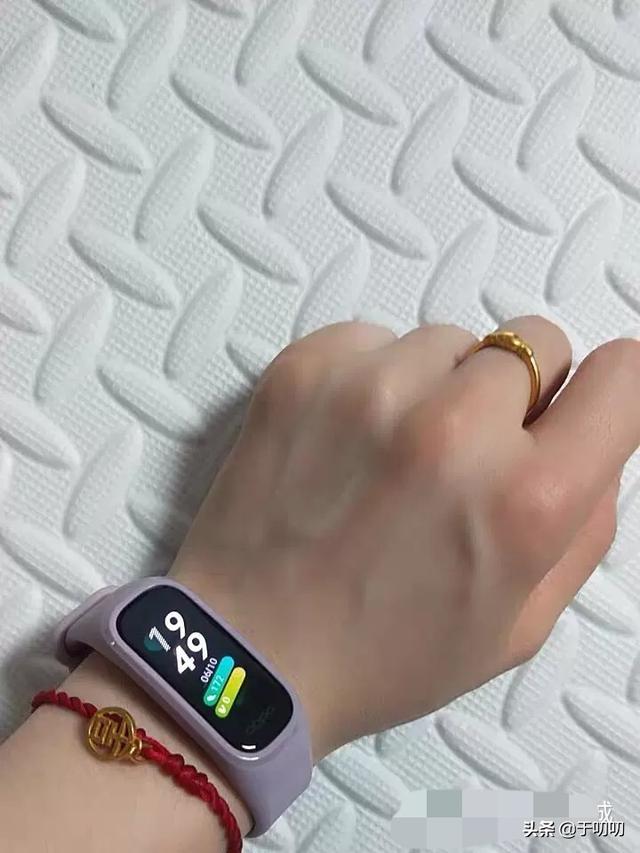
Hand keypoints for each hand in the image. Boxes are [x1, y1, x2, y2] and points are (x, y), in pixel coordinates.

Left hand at [171, 318, 639, 760]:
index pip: (621, 378)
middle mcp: (455, 428)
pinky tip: (345, 440)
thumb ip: (584, 524)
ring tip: (393, 455)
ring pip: (452, 340)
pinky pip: (375, 339)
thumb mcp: (518, 623)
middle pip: (534, 342)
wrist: (248, 650)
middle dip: (516, 395)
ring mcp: (370, 389)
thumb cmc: (383, 654)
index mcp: (527, 500)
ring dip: (440, 386)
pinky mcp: (303, 369)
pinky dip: (372, 377)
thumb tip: (597, 440)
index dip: (609, 392)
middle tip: (466, 454)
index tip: (581, 408)